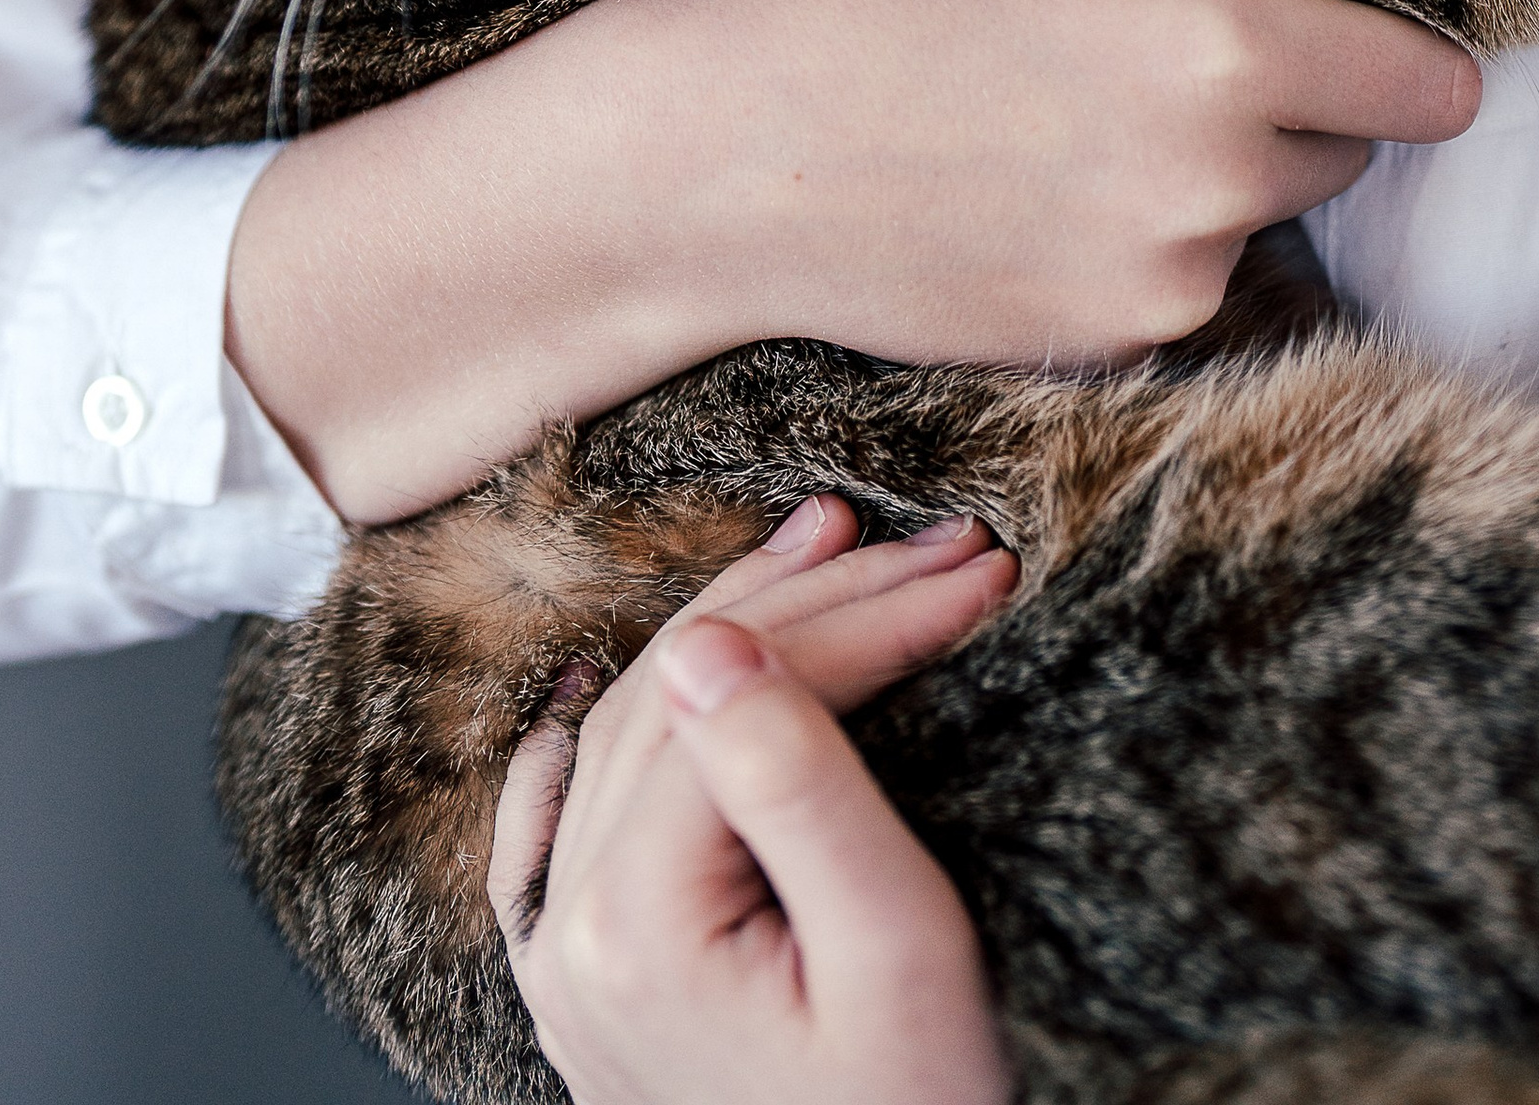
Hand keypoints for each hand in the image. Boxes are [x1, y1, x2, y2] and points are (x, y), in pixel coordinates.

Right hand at [231, 0, 1481, 520]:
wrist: (718, 159)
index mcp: (1222, 50)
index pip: (1431, 85)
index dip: (1394, 38)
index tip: (1330, 8)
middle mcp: (1218, 186)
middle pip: (1353, 147)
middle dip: (1291, 92)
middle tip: (1152, 40)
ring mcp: (1165, 287)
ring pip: (1264, 216)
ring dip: (1214, 169)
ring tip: (1066, 111)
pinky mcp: (1108, 348)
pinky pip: (1183, 280)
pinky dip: (1143, 236)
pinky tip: (1032, 185)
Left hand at [491, 494, 1014, 1104]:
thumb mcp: (894, 950)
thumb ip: (799, 786)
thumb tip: (707, 640)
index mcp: (630, 922)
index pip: (744, 694)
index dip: (871, 616)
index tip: (980, 572)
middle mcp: (566, 935)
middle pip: (679, 695)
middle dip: (824, 603)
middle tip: (943, 550)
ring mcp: (562, 963)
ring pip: (630, 731)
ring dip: (738, 632)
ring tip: (836, 555)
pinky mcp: (584, 988)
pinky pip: (558, 824)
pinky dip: (606, 731)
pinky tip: (650, 675)